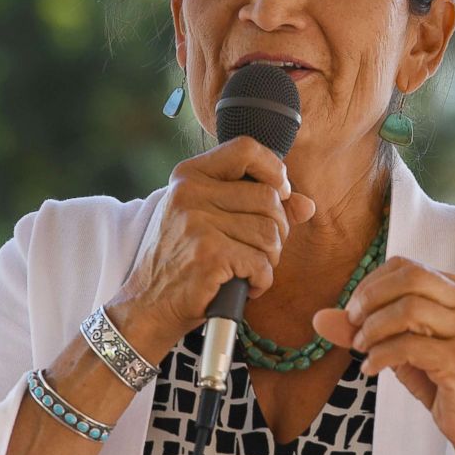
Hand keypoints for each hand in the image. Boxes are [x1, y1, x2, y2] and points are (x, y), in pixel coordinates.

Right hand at [113, 136, 315, 349]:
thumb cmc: (181, 260)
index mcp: (189, 175)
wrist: (147, 305)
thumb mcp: (209, 220)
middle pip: (269, 198)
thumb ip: (257, 206)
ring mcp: (197, 224)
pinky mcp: (208, 256)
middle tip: (260, 250)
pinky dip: (261, 282)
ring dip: (269, 259)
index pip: (245, 148)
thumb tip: (307, 205)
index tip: (280, 193)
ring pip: (270, 234)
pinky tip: (243, 286)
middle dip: (278, 229)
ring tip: (248, 269)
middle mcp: (190, 193)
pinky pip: (262, 264)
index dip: (274, 169)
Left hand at [312, 257, 454, 454]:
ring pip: (410, 308)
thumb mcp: (398, 344)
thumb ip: (363, 327)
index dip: (371, 283)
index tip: (353, 309)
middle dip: (371, 297)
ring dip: (374, 328)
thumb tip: (318, 318)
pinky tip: (371, 368)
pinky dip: (381, 355)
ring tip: (361, 348)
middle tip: (353, 323)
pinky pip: (410, 346)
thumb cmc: (438, 377)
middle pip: (411, 277)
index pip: (406, 266)